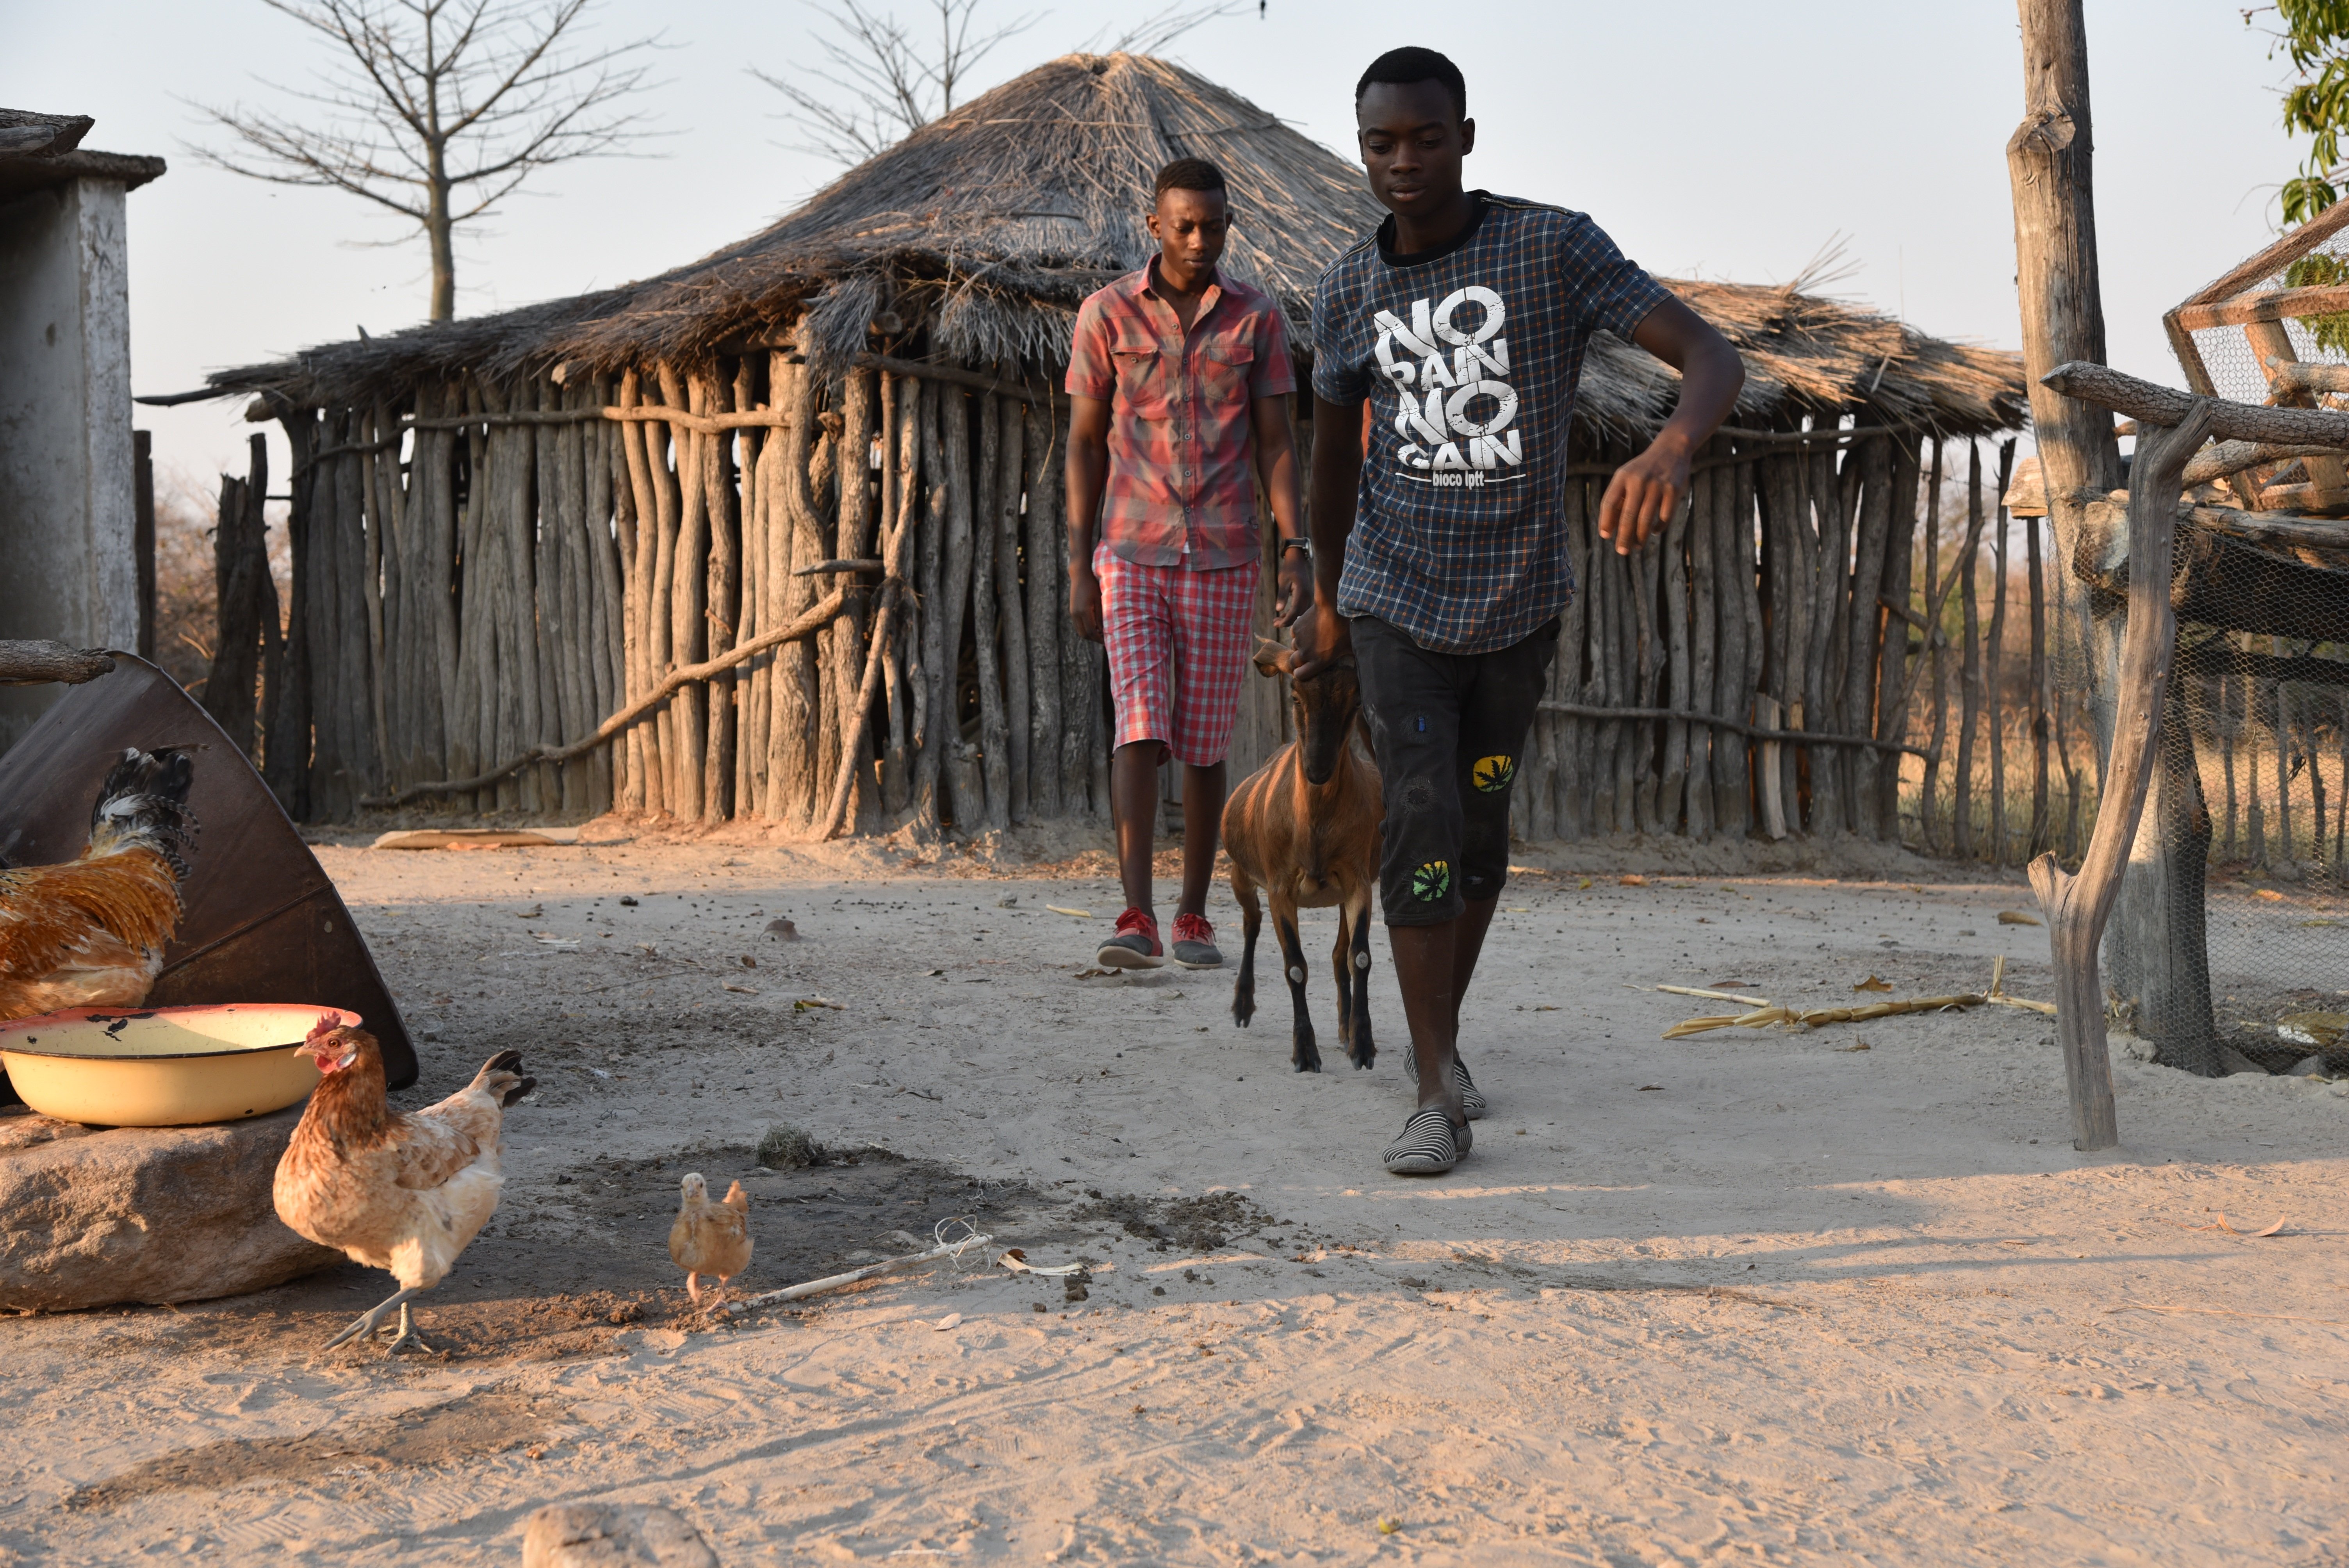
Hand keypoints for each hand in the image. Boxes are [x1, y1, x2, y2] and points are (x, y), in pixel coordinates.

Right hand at [1068, 562, 1102, 643]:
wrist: (1080, 575)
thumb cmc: (1093, 585)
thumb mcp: (1100, 600)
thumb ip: (1101, 616)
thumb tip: (1105, 630)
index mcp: (1083, 611)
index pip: (1091, 631)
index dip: (1099, 638)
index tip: (1107, 641)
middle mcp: (1076, 614)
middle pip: (1084, 634)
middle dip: (1094, 639)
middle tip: (1105, 639)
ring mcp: (1072, 613)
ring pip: (1080, 631)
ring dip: (1090, 635)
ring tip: (1101, 634)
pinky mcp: (1072, 611)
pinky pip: (1078, 625)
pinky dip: (1086, 629)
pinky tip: (1094, 626)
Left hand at [1273, 552, 1310, 626]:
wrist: (1297, 561)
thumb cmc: (1289, 569)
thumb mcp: (1283, 581)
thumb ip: (1282, 595)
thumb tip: (1278, 609)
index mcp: (1301, 592)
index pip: (1295, 611)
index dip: (1287, 620)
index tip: (1277, 624)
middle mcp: (1307, 596)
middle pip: (1298, 614)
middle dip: (1287, 621)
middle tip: (1274, 623)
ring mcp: (1308, 596)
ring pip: (1300, 613)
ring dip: (1289, 618)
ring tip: (1276, 620)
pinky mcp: (1307, 597)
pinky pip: (1301, 609)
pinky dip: (1293, 613)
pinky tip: (1284, 614)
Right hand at [1288, 598, 1351, 681]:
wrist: (1334, 607)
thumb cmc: (1346, 628)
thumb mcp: (1352, 647)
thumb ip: (1354, 660)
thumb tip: (1364, 668)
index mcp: (1319, 661)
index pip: (1300, 675)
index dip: (1301, 673)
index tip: (1305, 669)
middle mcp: (1306, 653)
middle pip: (1293, 663)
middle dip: (1298, 661)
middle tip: (1307, 655)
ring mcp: (1299, 640)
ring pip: (1294, 646)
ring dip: (1300, 645)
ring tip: (1313, 638)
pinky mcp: (1296, 628)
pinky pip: (1294, 634)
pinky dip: (1300, 633)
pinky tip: (1311, 627)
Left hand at [1597, 433, 1692, 555]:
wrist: (1672, 449)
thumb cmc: (1643, 470)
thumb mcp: (1626, 477)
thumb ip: (1617, 499)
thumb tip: (1609, 530)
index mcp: (1622, 476)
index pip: (1608, 503)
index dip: (1605, 521)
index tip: (1605, 536)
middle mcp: (1639, 480)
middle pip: (1627, 515)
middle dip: (1623, 537)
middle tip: (1622, 552)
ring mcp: (1657, 485)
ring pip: (1645, 520)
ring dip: (1640, 537)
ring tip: (1637, 547)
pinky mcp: (1674, 490)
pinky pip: (1664, 517)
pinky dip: (1658, 528)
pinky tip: (1654, 532)